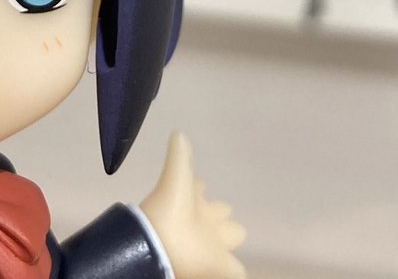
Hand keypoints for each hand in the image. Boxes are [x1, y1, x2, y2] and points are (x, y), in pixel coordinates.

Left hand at [140, 132, 245, 278]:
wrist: (161, 244)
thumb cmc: (171, 208)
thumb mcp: (177, 177)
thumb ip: (179, 156)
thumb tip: (178, 132)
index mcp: (193, 199)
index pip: (200, 188)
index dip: (198, 187)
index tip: (197, 185)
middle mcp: (202, 221)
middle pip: (222, 213)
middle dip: (220, 214)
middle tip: (216, 216)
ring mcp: (211, 245)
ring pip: (231, 235)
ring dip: (227, 235)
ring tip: (223, 239)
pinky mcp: (220, 267)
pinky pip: (236, 271)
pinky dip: (235, 271)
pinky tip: (233, 270)